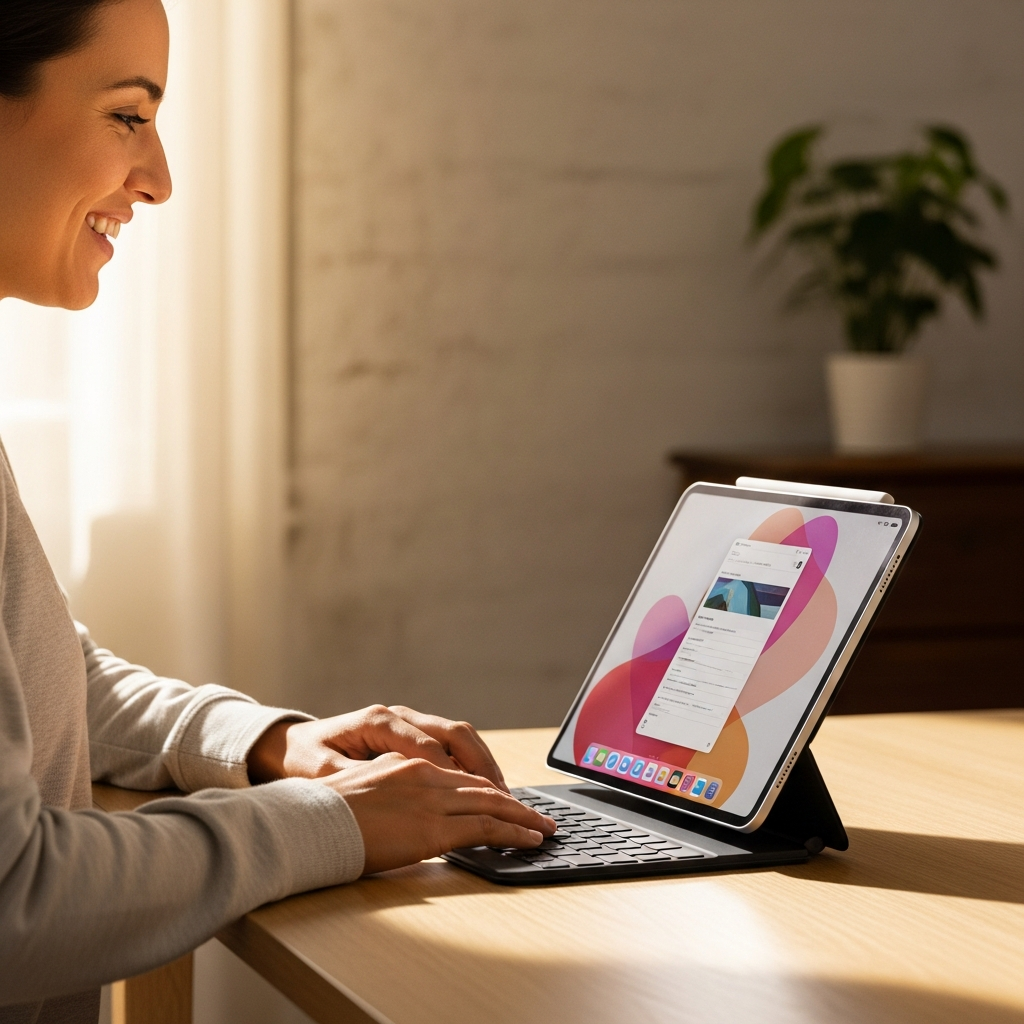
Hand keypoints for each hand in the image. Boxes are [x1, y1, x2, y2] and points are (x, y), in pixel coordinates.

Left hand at [247, 704, 509, 791]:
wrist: (289, 745)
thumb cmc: (303, 760)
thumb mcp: (321, 773)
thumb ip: (353, 780)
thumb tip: (383, 792)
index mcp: (379, 721)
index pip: (428, 747)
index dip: (452, 775)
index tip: (473, 801)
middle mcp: (400, 716)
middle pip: (454, 733)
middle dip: (482, 765)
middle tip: (505, 798)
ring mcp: (409, 723)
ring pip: (460, 736)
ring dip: (483, 764)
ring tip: (505, 796)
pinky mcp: (413, 735)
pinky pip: (453, 745)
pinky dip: (472, 765)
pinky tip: (485, 790)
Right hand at [317, 754, 556, 873]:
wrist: (303, 823)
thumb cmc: (321, 814)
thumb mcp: (361, 789)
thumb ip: (389, 790)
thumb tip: (403, 805)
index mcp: (405, 764)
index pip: (458, 775)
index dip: (486, 788)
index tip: (504, 799)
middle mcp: (423, 774)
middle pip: (481, 786)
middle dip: (512, 801)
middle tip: (536, 814)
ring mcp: (430, 799)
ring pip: (490, 803)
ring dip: (521, 816)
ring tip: (542, 828)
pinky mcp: (432, 827)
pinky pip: (485, 827)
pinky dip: (513, 832)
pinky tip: (529, 839)